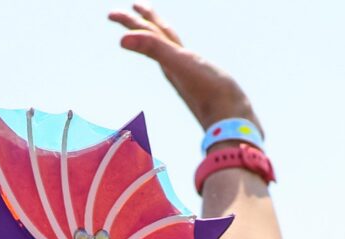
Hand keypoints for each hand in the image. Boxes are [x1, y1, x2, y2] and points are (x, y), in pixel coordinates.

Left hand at [112, 4, 255, 129]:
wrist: (232, 120)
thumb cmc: (210, 91)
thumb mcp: (179, 63)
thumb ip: (153, 48)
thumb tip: (122, 39)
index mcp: (170, 60)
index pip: (148, 33)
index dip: (131, 21)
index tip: (112, 13)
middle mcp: (176, 66)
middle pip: (156, 38)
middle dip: (143, 22)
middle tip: (133, 8)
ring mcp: (188, 74)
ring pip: (170, 50)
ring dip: (160, 36)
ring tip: (154, 29)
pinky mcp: (202, 82)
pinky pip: (185, 60)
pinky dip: (179, 52)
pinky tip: (182, 57)